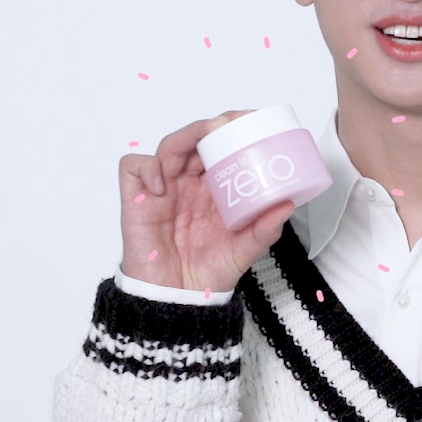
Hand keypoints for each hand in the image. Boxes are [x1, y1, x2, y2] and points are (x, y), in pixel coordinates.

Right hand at [118, 111, 294, 291]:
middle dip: (211, 126)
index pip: (222, 147)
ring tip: (200, 143)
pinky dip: (148, 168)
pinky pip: (134, 167)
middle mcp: (189, 183)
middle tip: (228, 123)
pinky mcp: (137, 199)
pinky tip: (162, 185)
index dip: (233, 130)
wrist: (179, 300)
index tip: (252, 121)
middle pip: (196, 139)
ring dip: (185, 138)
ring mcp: (163, 189)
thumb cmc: (210, 273)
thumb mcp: (245, 250)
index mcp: (215, 189)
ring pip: (168, 146)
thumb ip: (265, 230)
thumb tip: (287, 204)